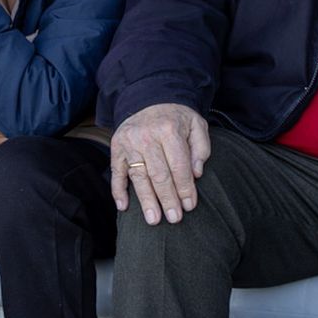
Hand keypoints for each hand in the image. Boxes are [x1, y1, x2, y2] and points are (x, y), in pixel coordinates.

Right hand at [110, 103, 211, 225]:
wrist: (149, 97)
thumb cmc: (177, 117)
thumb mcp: (197, 125)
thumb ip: (201, 148)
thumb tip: (197, 173)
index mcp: (169, 130)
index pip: (178, 166)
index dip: (185, 188)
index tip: (190, 206)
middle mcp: (146, 136)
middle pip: (158, 175)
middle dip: (168, 199)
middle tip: (175, 219)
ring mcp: (129, 143)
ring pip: (138, 177)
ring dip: (146, 201)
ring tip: (154, 220)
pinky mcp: (116, 148)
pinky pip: (116, 172)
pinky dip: (118, 190)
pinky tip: (124, 207)